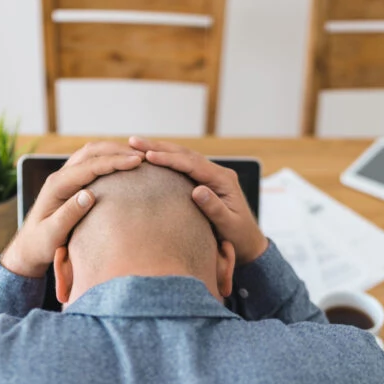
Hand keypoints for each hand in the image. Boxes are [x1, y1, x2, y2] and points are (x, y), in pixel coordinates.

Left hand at [1, 142, 142, 276]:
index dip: (114, 161)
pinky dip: (109, 159)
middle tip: (143, 154)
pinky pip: (91, 164)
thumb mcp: (52, 234)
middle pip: (91, 152)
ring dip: (114, 151)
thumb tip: (89, 194)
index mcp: (57, 185)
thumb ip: (69, 214)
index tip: (137, 161)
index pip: (90, 166)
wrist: (29, 247)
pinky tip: (124, 165)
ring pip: (92, 154)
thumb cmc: (40, 244)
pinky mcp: (71, 183)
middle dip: (118, 150)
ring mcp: (65, 178)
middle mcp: (60, 176)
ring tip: (138, 155)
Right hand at [129, 136, 267, 263]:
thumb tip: (197, 190)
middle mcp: (218, 173)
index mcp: (224, 180)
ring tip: (135, 145)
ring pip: (183, 157)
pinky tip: (150, 158)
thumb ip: (214, 208)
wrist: (249, 243)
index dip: (169, 159)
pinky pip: (184, 166)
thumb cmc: (239, 237)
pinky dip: (166, 160)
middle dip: (158, 147)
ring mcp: (212, 176)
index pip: (192, 164)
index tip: (148, 156)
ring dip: (160, 150)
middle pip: (185, 154)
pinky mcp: (206, 181)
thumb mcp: (229, 225)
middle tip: (133, 141)